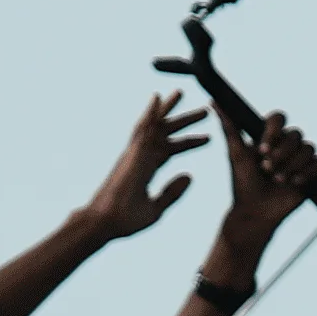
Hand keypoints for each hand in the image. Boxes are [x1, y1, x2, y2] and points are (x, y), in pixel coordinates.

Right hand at [79, 93, 196, 242]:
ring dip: (168, 109)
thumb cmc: (126, 219)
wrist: (108, 222)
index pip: (170, 150)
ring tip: (182, 92)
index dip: (188, 143)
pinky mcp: (133, 152)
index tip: (208, 138)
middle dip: (184, 122)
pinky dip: (150, 112)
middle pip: (165, 133)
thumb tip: (190, 176)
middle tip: (205, 111)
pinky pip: (143, 128)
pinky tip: (158, 97)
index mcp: (147, 169)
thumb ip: (173, 191)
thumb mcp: (157, 207)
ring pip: (154, 124)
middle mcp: (141, 157)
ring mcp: (135, 153)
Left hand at [216, 107, 316, 242]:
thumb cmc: (243, 182)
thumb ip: (229, 127)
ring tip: (278, 180)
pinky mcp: (314, 173)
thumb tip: (214, 101)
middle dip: (282, 152)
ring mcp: (301, 158)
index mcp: (269, 136)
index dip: (273, 131)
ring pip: (308, 149)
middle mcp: (287, 144)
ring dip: (292, 164)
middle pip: (295, 134)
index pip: (278, 118)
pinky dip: (308, 172)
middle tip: (267, 169)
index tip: (262, 148)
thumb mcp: (235, 154)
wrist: (256, 211)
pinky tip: (295, 182)